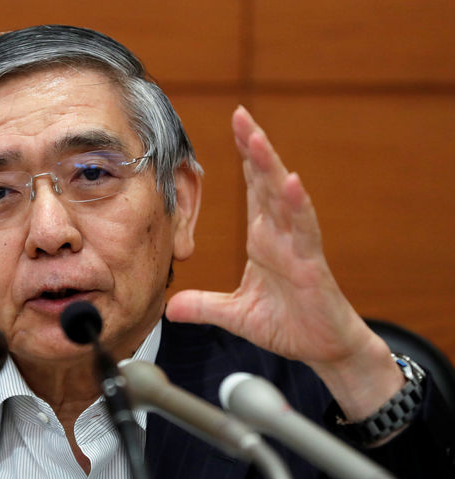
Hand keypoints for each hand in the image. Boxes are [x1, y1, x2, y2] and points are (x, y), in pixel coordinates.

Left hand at [166, 107, 400, 417]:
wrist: (323, 348)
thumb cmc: (288, 324)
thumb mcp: (235, 315)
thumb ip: (204, 306)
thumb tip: (169, 308)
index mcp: (264, 238)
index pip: (253, 189)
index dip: (244, 158)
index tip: (234, 125)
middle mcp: (280, 234)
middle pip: (266, 182)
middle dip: (254, 147)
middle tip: (240, 115)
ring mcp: (297, 245)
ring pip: (283, 197)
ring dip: (271, 167)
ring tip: (257, 139)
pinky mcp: (311, 264)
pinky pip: (304, 230)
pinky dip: (296, 205)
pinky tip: (291, 182)